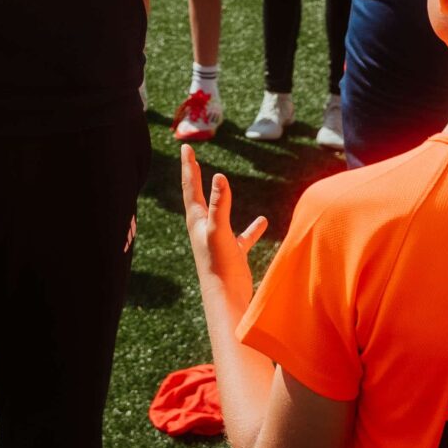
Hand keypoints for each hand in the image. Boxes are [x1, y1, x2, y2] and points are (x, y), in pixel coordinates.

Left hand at [180, 145, 268, 317]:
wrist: (226, 299)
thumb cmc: (218, 266)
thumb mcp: (218, 231)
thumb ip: (219, 205)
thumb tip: (219, 176)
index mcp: (197, 221)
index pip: (191, 186)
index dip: (189, 166)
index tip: (186, 147)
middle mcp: (204, 228)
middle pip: (198, 195)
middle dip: (196, 175)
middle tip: (191, 156)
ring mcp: (218, 240)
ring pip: (219, 213)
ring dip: (221, 198)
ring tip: (223, 181)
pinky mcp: (232, 253)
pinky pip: (242, 236)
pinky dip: (251, 228)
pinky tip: (262, 221)